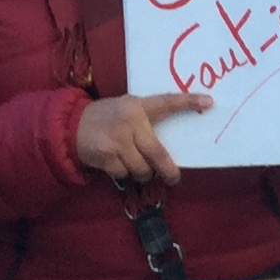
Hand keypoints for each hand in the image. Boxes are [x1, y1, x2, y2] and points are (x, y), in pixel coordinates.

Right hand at [75, 90, 205, 185]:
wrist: (70, 126)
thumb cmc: (106, 118)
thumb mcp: (126, 109)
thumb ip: (145, 119)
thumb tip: (170, 142)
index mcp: (137, 106)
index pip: (166, 102)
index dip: (188, 102)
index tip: (209, 102)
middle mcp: (129, 121)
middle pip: (157, 153)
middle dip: (167, 170)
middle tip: (174, 177)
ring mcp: (117, 139)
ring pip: (142, 168)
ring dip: (141, 171)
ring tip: (132, 162)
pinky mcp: (106, 156)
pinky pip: (124, 174)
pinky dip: (123, 173)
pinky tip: (115, 163)